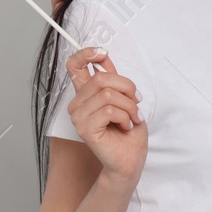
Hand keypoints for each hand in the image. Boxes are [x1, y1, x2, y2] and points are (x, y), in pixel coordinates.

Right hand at [64, 46, 145, 182]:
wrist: (130, 159)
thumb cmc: (128, 131)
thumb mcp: (125, 99)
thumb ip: (113, 80)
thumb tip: (104, 56)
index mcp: (86, 94)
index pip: (74, 66)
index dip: (86, 54)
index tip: (103, 53)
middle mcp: (78, 104)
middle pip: (102, 79)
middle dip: (127, 88)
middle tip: (137, 103)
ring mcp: (78, 117)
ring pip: (108, 94)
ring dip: (129, 106)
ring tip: (133, 118)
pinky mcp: (84, 128)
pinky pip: (110, 110)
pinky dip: (125, 117)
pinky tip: (126, 126)